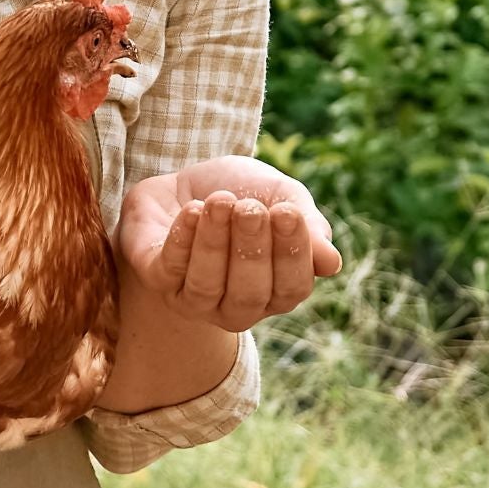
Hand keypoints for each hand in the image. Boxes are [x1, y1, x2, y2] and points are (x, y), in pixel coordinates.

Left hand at [117, 156, 341, 333]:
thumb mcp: (281, 197)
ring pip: (207, 284)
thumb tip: (331, 262)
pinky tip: (193, 210)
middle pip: (250, 292)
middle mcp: (238, 305)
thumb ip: (308, 224)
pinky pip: (170, 269)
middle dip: (252, 247)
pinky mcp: (158, 280)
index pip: (292, 287)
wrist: (184, 182)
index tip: (288, 212)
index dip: (292, 252)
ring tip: (220, 202)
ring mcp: (195, 299)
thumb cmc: (242, 194)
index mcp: (276, 290)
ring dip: (215, 241)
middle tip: (250, 208)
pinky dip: (183, 239)